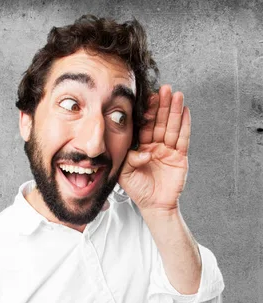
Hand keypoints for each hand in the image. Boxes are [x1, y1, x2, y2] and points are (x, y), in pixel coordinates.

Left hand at [119, 85, 189, 213]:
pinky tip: (185, 111)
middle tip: (165, 88)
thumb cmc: (138, 189)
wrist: (154, 205)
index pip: (144, 126)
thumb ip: (130, 159)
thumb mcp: (125, 173)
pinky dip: (185, 125)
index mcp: (140, 147)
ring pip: (171, 127)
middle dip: (162, 105)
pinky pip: (183, 138)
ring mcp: (168, 150)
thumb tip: (144, 152)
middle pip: (159, 122)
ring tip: (177, 94)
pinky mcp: (180, 156)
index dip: (147, 112)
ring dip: (174, 111)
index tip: (149, 96)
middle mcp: (155, 146)